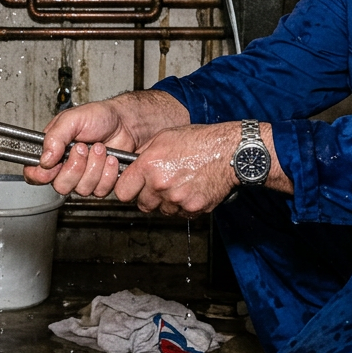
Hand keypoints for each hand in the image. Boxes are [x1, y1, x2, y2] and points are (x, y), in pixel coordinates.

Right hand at [22, 90, 188, 196]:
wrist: (128, 122)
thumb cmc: (101, 117)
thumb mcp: (72, 119)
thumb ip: (54, 137)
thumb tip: (44, 159)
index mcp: (53, 152)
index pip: (34, 174)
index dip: (40, 175)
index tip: (52, 165)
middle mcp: (67, 167)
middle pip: (60, 186)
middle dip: (75, 167)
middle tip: (83, 147)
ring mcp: (85, 177)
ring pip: (82, 189)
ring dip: (94, 167)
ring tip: (101, 148)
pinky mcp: (103, 183)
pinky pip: (101, 190)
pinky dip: (108, 173)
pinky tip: (111, 158)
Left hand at [113, 122, 241, 216]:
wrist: (229, 151)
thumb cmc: (199, 140)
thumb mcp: (164, 138)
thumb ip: (143, 155)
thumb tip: (131, 166)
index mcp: (149, 166)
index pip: (122, 191)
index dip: (127, 188)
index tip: (132, 186)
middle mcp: (160, 185)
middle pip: (142, 204)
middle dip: (147, 196)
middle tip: (159, 185)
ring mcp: (177, 200)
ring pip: (162, 210)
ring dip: (166, 202)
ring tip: (179, 184)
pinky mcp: (193, 209)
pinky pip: (180, 214)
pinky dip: (183, 206)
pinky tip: (190, 190)